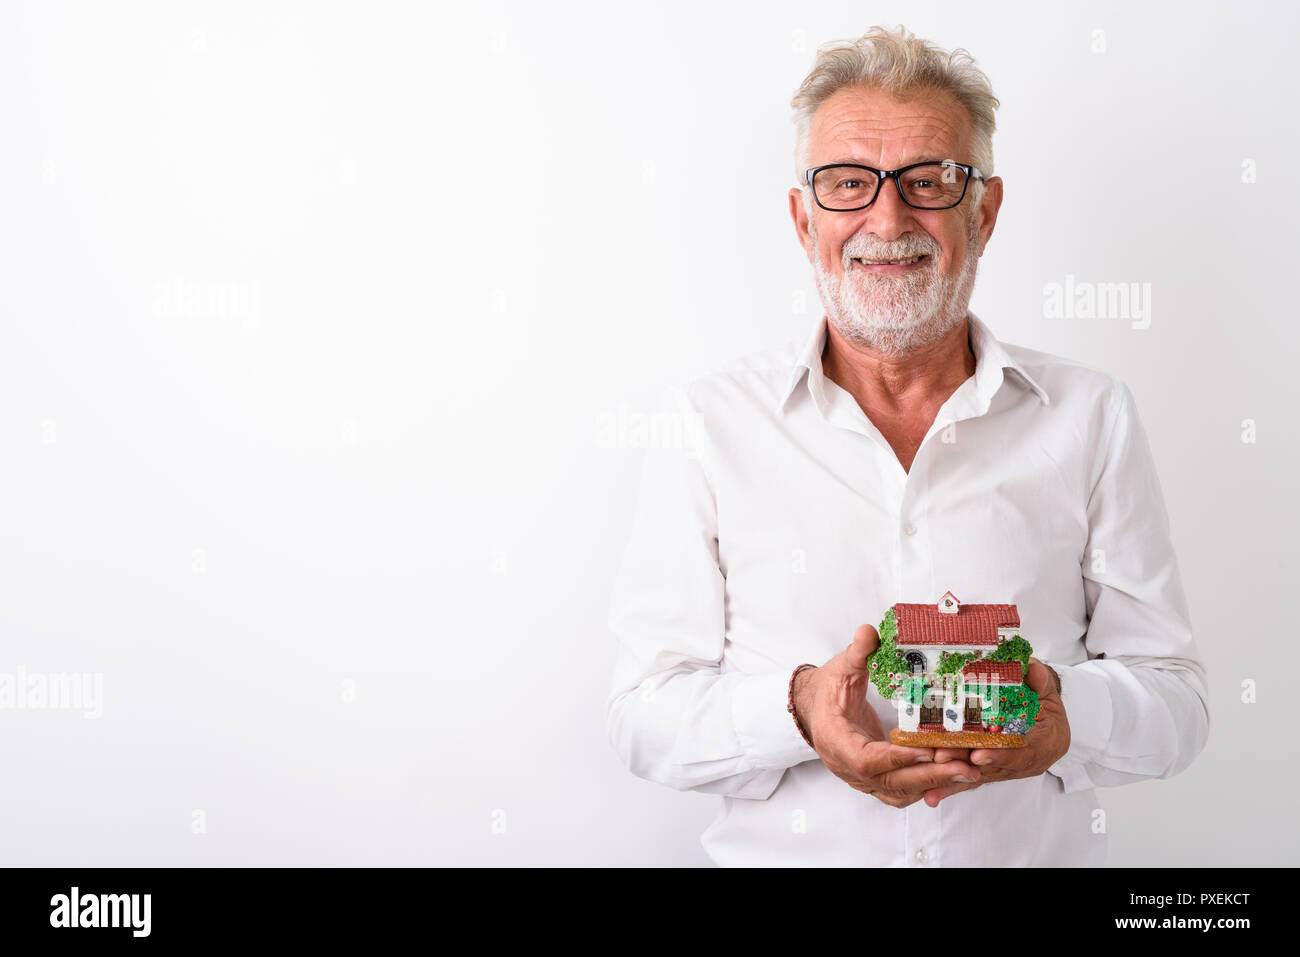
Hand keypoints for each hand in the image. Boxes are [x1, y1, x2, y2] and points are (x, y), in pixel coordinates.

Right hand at [793, 624, 981, 808]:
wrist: (815, 708)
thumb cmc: (828, 689)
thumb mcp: (841, 667)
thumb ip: (857, 652)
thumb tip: (869, 631)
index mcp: (835, 739)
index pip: (866, 759)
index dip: (897, 757)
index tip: (927, 750)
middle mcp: (846, 765)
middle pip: (889, 782)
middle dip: (928, 776)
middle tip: (965, 767)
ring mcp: (859, 777)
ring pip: (897, 792)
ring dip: (932, 784)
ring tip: (967, 771)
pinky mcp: (873, 779)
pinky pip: (899, 792)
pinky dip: (924, 786)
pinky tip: (950, 776)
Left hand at [921, 658, 1069, 806]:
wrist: (1044, 711)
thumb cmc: (1042, 697)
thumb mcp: (1045, 686)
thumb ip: (1040, 679)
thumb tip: (1034, 671)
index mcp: (1048, 743)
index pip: (1023, 752)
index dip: (1001, 754)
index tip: (979, 755)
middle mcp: (1028, 761)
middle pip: (995, 766)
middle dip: (966, 764)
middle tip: (941, 758)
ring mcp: (1008, 768)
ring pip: (979, 775)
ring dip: (954, 778)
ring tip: (930, 783)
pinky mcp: (991, 770)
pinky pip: (970, 779)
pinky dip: (951, 787)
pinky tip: (930, 795)